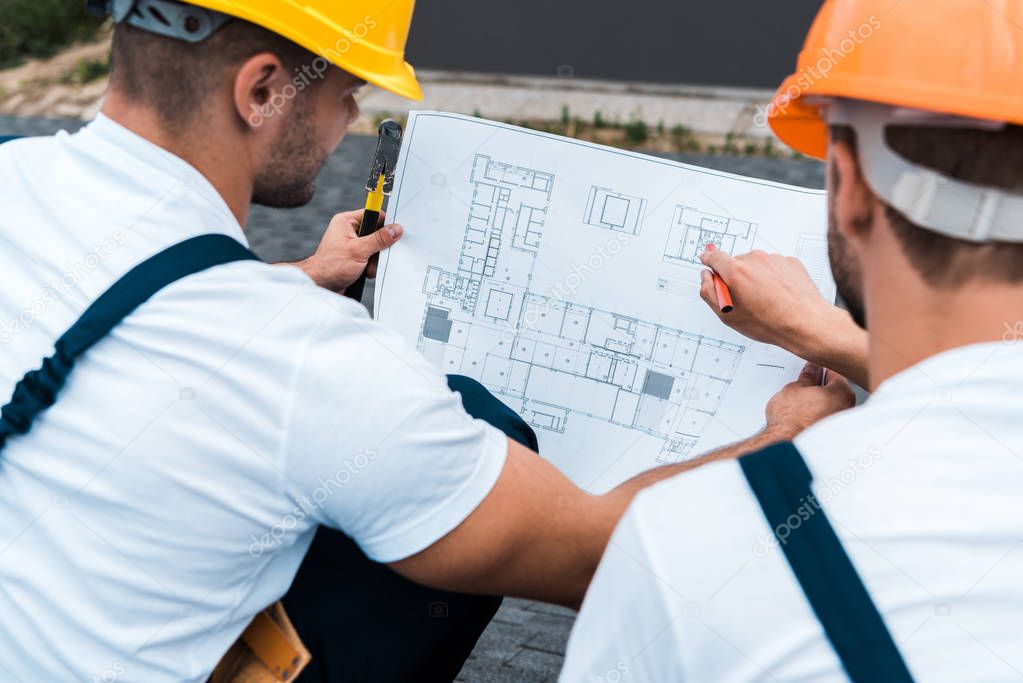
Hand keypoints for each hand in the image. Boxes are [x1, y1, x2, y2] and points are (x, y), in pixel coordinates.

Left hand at [294, 210, 402, 293]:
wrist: (320, 286)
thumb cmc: (331, 267)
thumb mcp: (359, 251)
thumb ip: (379, 239)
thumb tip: (395, 229)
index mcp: (347, 221)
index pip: (374, 215)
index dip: (385, 224)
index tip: (393, 234)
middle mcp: (349, 230)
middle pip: (377, 232)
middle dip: (379, 248)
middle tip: (375, 256)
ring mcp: (352, 244)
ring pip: (375, 247)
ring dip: (375, 260)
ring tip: (367, 268)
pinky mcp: (354, 256)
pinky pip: (371, 257)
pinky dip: (371, 266)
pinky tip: (365, 272)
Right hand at [700, 248, 869, 387]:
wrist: (806, 322)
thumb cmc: (769, 322)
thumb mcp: (728, 315)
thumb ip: (709, 292)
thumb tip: (706, 277)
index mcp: (736, 270)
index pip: (714, 258)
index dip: (708, 260)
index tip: (706, 261)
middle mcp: (755, 259)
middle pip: (736, 263)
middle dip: (736, 277)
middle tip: (742, 298)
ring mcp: (774, 259)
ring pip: (757, 266)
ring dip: (756, 278)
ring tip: (765, 301)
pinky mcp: (790, 262)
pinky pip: (775, 268)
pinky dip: (773, 278)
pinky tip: (778, 296)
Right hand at [764, 363, 854, 439]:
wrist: (787, 445)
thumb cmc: (791, 421)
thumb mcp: (794, 388)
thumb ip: (806, 377)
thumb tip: (811, 371)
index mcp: (842, 393)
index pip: (835, 373)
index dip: (821, 369)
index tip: (813, 370)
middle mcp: (848, 410)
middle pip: (837, 392)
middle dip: (823, 389)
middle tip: (806, 388)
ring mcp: (842, 426)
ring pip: (833, 408)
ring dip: (822, 405)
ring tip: (803, 407)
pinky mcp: (835, 439)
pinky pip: (828, 423)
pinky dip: (820, 420)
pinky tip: (806, 420)